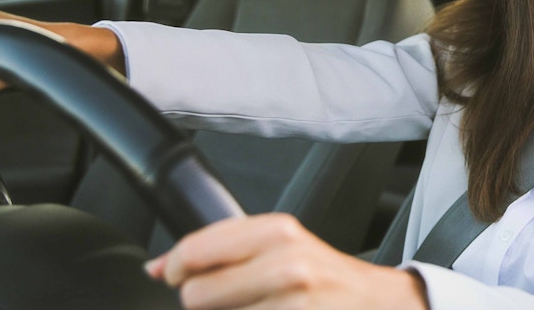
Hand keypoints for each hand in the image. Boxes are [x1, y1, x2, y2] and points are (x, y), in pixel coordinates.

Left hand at [148, 213, 428, 309]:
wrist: (376, 304)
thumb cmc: (324, 277)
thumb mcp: (280, 246)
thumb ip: (220, 250)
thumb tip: (157, 268)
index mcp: (278, 231)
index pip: (196, 249)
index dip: (175, 269)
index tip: (176, 276)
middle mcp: (286, 265)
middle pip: (196, 296)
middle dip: (204, 303)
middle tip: (233, 299)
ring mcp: (292, 305)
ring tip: (259, 309)